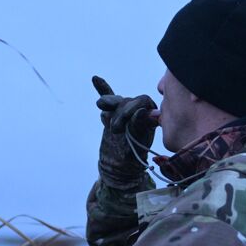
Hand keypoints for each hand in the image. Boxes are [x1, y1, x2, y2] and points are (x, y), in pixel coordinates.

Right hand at [92, 75, 157, 190]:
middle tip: (115, 130)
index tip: (127, 120)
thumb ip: (139, 126)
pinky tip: (95, 79)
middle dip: (120, 113)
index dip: (133, 108)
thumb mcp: (137, 143)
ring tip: (105, 116)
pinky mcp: (111, 113)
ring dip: (109, 107)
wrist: (119, 167)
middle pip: (127, 101)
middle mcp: (137, 109)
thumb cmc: (133, 157)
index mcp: (150, 113)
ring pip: (115, 102)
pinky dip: (102, 88)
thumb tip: (142, 111)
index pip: (141, 101)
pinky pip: (108, 98)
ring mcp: (123, 110)